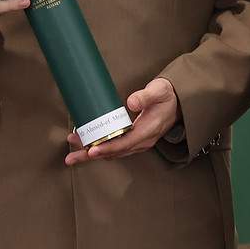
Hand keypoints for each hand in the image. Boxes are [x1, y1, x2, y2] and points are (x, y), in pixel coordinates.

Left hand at [65, 76, 180, 165]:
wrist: (178, 102)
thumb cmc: (167, 96)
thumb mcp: (159, 91)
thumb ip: (145, 96)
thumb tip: (131, 102)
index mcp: (147, 131)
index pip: (124, 144)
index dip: (107, 148)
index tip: (92, 150)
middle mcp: (141, 141)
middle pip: (113, 152)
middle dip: (91, 155)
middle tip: (71, 157)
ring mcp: (137, 142)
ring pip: (112, 151)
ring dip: (92, 151)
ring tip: (73, 149)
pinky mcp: (133, 139)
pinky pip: (115, 147)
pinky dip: (100, 147)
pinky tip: (88, 143)